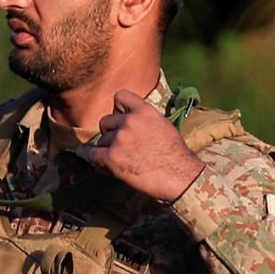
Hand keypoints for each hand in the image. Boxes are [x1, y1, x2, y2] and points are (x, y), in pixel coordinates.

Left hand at [67, 97, 204, 204]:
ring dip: (107, 151)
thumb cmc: (176, 156)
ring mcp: (120, 138)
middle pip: (105, 122)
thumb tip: (127, 122)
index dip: (118, 109)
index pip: (120, 96)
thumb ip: (144, 120)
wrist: (180, 177)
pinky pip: (93, 156)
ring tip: (122, 162)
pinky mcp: (112, 157)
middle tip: (121, 147)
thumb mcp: (163, 126)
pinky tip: (109, 168)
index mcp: (144, 111)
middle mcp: (130, 121)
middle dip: (111, 134)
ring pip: (101, 141)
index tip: (121, 120)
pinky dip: (99, 163)